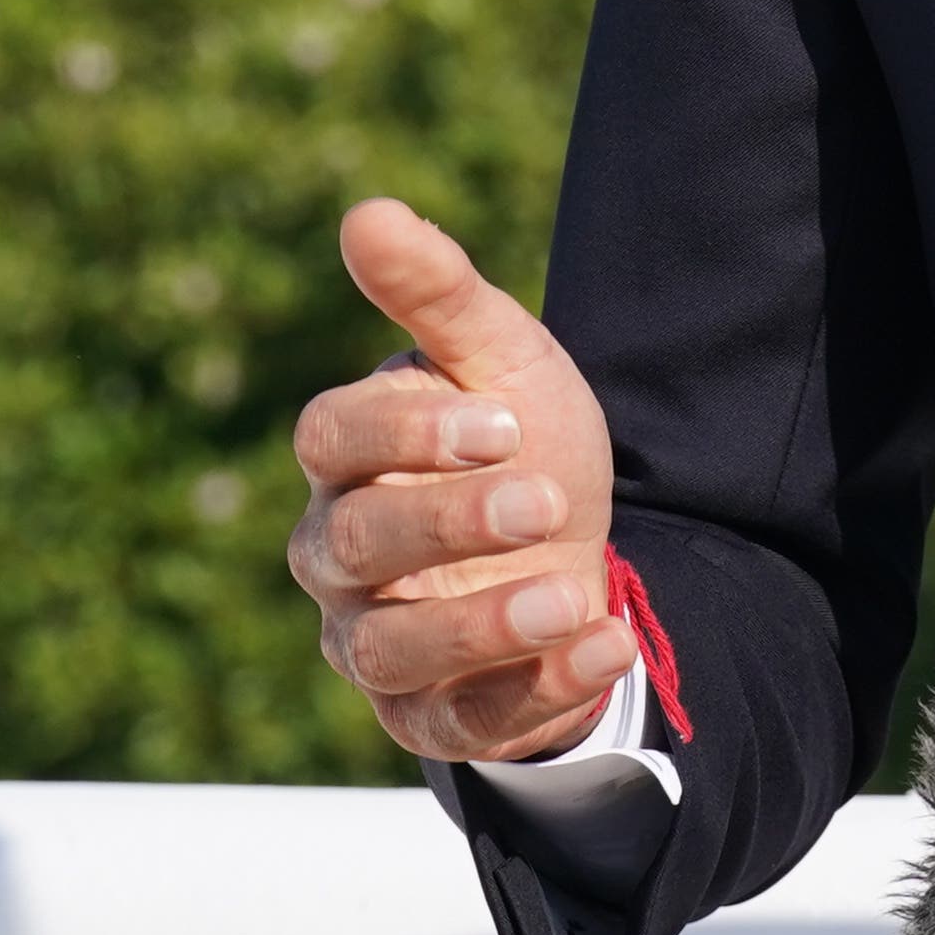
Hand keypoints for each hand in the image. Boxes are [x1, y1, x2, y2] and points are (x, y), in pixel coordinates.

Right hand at [286, 197, 633, 761]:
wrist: (571, 545)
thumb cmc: (514, 438)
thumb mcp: (498, 355)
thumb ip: (435, 291)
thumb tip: (368, 211)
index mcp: (344, 458)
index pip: (331, 441)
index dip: (406, 434)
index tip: (500, 421)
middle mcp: (337, 556)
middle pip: (354, 546)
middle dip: (450, 522)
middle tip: (546, 498)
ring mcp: (374, 643)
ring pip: (389, 651)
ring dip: (482, 628)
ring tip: (572, 594)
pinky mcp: (429, 718)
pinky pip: (461, 723)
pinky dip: (534, 691)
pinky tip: (604, 644)